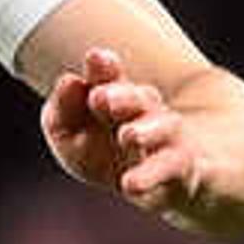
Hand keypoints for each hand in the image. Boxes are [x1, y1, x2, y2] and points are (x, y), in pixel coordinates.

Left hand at [41, 42, 212, 221]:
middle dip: (123, 97)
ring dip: (146, 131)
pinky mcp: (182, 172)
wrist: (171, 183)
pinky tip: (129, 185)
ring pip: (164, 129)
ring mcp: (170, 142)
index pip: (112, 80)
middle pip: (140, 100)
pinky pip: (170, 172)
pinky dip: (151, 177)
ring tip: (129, 135)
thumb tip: (69, 81)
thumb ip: (60, 115)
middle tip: (100, 98)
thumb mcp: (73, 141)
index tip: (95, 58)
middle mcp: (149, 115)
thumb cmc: (109, 158)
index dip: (104, 70)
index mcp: (123, 100)